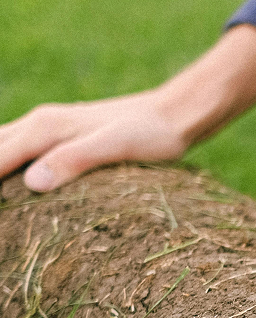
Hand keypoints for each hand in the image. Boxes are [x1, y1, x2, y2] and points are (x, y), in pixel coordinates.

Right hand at [0, 93, 192, 190]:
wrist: (176, 114)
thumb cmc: (151, 133)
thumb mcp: (115, 147)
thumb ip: (74, 160)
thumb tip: (32, 183)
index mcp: (45, 127)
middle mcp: (42, 123)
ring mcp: (54, 127)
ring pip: (7, 145)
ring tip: (4, 203)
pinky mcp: (68, 136)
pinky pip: (25, 149)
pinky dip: (12, 165)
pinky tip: (18, 186)